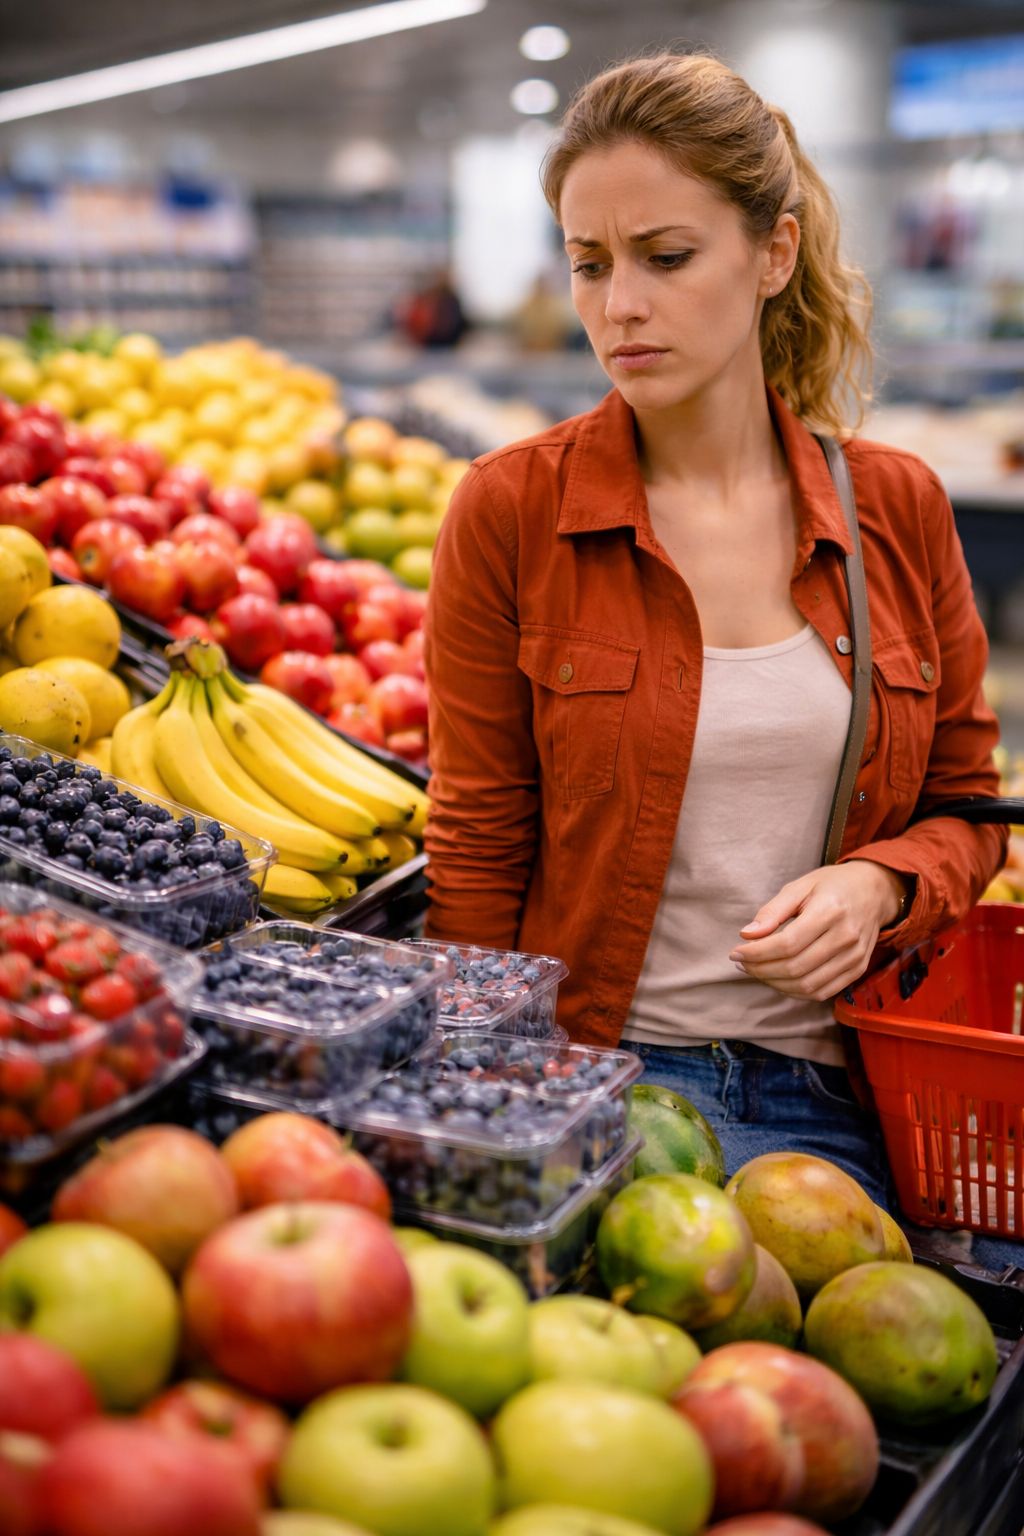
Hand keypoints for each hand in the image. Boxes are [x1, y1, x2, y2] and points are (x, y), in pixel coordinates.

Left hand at [729, 861, 911, 1002]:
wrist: (874, 891)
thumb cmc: (832, 885)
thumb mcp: (800, 886)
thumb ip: (773, 911)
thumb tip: (746, 934)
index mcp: (831, 911)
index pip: (787, 944)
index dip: (757, 953)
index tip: (735, 952)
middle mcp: (846, 937)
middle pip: (796, 968)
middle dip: (761, 970)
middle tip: (742, 962)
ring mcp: (855, 957)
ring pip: (807, 985)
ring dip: (775, 983)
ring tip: (756, 970)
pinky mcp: (858, 969)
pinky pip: (822, 992)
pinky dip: (795, 991)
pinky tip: (778, 979)